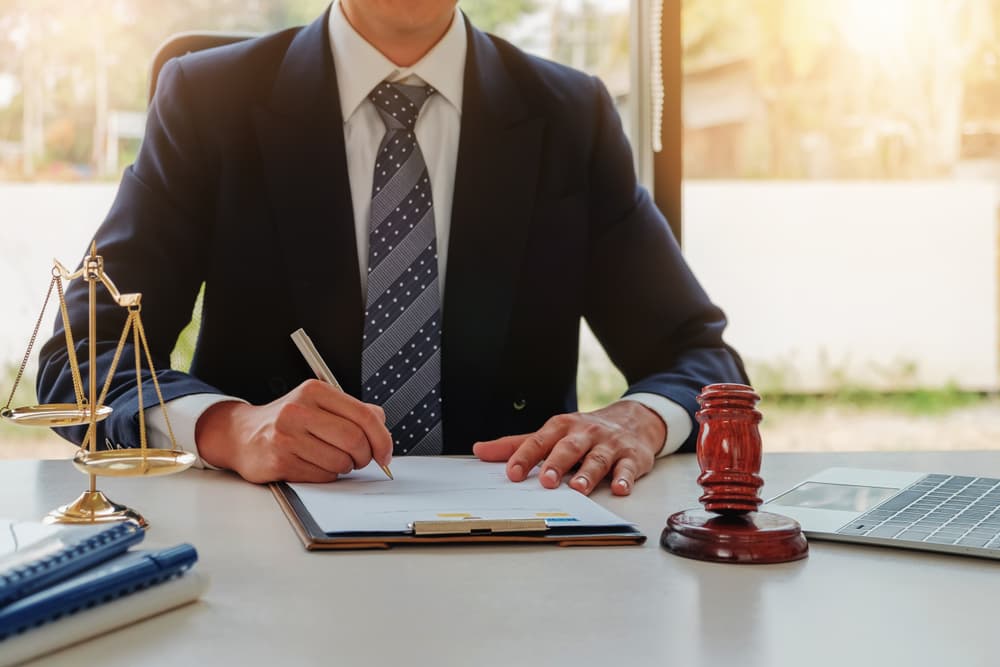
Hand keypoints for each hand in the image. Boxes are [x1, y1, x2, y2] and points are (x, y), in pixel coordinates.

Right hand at [195, 379, 392, 483]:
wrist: (242, 435)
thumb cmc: (289, 421)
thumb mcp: (320, 405)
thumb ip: (354, 412)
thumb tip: (382, 427)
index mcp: (315, 391)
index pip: (364, 415)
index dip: (382, 438)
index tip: (385, 453)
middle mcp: (298, 410)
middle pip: (354, 440)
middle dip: (364, 456)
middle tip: (360, 460)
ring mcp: (286, 436)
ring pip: (340, 461)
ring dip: (344, 467)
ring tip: (333, 460)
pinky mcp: (279, 460)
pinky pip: (321, 476)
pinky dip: (326, 476)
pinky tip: (315, 465)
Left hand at [472, 401, 665, 495]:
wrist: (633, 420)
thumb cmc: (585, 432)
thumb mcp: (552, 433)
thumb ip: (517, 444)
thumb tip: (480, 450)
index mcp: (562, 428)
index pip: (540, 441)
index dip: (525, 456)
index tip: (512, 473)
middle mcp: (585, 434)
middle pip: (569, 448)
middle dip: (557, 463)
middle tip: (546, 481)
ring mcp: (609, 445)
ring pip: (597, 459)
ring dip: (588, 474)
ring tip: (578, 488)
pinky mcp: (631, 457)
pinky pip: (627, 468)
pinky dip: (624, 478)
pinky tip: (619, 488)